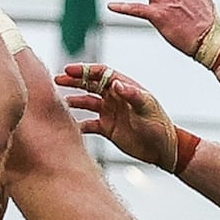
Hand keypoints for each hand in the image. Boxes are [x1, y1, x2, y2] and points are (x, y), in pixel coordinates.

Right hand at [58, 60, 180, 171]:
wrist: (163, 149)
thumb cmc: (159, 126)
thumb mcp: (147, 108)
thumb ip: (131, 94)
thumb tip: (115, 82)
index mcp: (124, 88)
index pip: (101, 73)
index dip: (84, 70)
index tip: (68, 70)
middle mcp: (115, 98)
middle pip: (90, 85)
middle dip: (73, 81)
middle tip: (56, 80)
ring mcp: (110, 113)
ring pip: (86, 103)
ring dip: (73, 101)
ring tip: (58, 102)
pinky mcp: (107, 128)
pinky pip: (88, 124)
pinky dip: (77, 124)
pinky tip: (67, 126)